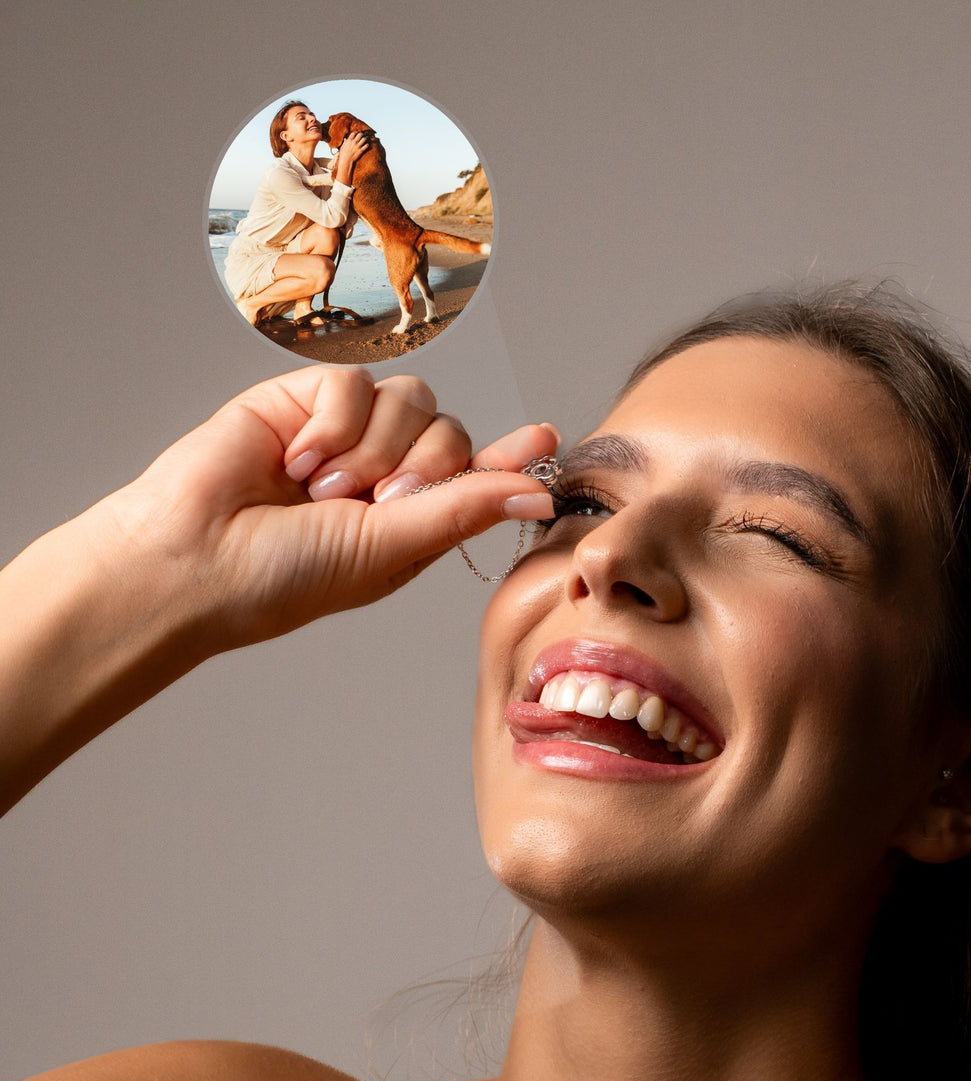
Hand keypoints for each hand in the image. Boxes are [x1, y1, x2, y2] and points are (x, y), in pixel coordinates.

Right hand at [97, 365, 558, 653]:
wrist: (193, 558)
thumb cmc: (285, 576)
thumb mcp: (389, 548)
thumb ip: (462, 509)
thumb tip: (538, 493)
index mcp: (412, 518)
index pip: (477, 475)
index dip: (511, 456)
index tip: (547, 438)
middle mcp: (385, 473)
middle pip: (449, 431)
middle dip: (421, 467)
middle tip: (375, 502)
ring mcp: (347, 435)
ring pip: (410, 401)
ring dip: (372, 448)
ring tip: (321, 490)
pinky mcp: (305, 400)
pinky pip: (354, 383)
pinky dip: (332, 423)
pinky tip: (295, 459)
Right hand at [333, 129, 372, 184]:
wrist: (346, 160)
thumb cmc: (343, 154)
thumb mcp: (342, 146)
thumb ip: (345, 142)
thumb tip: (345, 139)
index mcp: (349, 140)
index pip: (354, 133)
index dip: (356, 133)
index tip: (356, 134)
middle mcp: (354, 142)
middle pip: (360, 134)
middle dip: (362, 134)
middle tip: (362, 135)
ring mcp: (358, 146)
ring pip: (364, 139)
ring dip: (365, 138)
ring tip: (366, 139)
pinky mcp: (361, 151)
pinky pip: (366, 146)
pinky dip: (367, 145)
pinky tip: (367, 145)